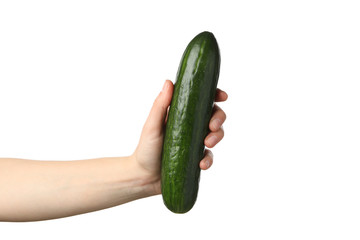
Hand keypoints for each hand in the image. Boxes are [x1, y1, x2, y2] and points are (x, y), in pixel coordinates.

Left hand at [133, 80, 226, 194]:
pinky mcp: (197, 158)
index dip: (215, 95)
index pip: (201, 99)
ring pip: (216, 134)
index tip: (222, 97)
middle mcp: (191, 125)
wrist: (144, 177)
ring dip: (217, 137)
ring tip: (207, 144)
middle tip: (212, 126)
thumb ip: (160, 105)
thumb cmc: (145, 148)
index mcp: (181, 113)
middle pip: (214, 115)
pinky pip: (210, 156)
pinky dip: (209, 159)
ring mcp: (195, 142)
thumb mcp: (152, 126)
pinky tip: (201, 164)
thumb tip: (169, 82)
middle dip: (219, 118)